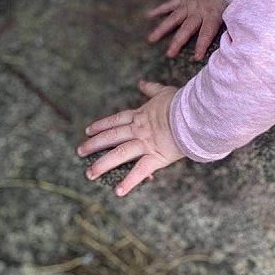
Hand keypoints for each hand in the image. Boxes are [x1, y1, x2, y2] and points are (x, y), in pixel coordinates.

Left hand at [77, 79, 184, 195]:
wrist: (194, 113)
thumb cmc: (182, 101)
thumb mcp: (164, 92)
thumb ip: (151, 89)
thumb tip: (141, 82)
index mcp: (141, 115)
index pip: (116, 120)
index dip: (101, 125)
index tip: (88, 130)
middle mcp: (139, 130)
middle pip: (112, 137)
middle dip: (94, 144)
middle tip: (80, 152)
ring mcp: (145, 143)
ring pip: (119, 154)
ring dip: (103, 164)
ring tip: (89, 174)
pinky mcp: (156, 156)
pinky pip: (140, 171)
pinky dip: (129, 182)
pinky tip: (117, 191)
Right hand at [147, 0, 226, 59]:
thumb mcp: (233, 8)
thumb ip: (230, 22)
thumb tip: (234, 38)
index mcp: (212, 15)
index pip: (207, 32)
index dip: (202, 44)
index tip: (196, 57)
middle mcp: (198, 11)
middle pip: (187, 28)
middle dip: (178, 42)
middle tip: (169, 54)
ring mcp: (189, 5)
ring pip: (174, 18)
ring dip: (163, 29)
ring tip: (151, 39)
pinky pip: (171, 5)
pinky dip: (160, 9)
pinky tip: (149, 15)